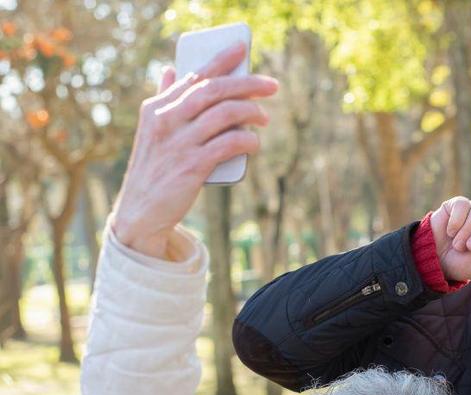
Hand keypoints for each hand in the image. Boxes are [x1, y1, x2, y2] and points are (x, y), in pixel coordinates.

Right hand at [111, 43, 278, 258]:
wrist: (141, 211)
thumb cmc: (154, 169)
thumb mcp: (152, 131)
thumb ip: (163, 100)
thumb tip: (168, 70)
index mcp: (156, 108)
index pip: (193, 76)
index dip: (220, 60)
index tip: (241, 49)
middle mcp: (166, 120)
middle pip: (213, 90)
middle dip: (246, 83)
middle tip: (271, 85)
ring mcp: (179, 143)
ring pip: (224, 114)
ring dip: (251, 112)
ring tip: (265, 117)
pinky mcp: (192, 166)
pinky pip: (228, 144)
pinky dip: (246, 140)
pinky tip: (255, 143)